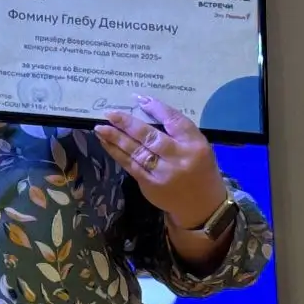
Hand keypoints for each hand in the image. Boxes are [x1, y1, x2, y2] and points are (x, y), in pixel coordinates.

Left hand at [96, 95, 229, 229]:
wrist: (202, 205)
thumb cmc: (200, 169)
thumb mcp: (198, 147)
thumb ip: (178, 132)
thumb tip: (146, 110)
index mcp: (195, 146)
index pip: (175, 122)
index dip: (157, 108)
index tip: (139, 98)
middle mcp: (179, 159)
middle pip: (150, 137)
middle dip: (128, 124)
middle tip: (110, 113)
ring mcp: (163, 173)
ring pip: (136, 152)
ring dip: (116, 138)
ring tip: (100, 127)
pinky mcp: (149, 184)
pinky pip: (130, 165)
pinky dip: (116, 153)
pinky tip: (106, 143)